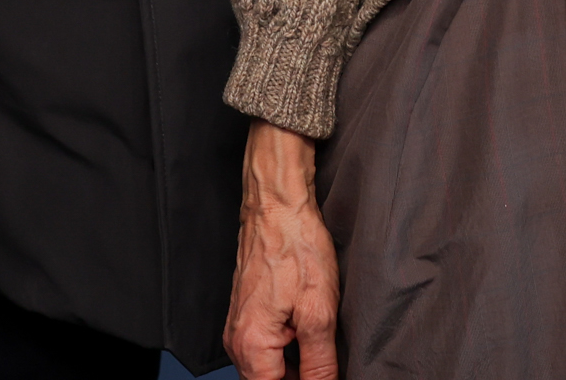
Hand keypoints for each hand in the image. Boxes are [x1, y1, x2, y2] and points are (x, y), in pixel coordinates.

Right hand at [225, 120, 338, 379]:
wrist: (277, 203)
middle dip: (302, 379)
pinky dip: (290, 349)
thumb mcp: (319, 313)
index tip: (325, 376)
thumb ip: (320, 366)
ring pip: (270, 369)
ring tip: (323, 346)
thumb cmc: (296, 246)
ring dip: (297, 367)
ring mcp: (239, 327)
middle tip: (329, 362)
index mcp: (251, 347)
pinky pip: (267, 349)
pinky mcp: (247, 314)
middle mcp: (237, 342)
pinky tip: (310, 332)